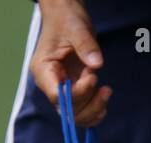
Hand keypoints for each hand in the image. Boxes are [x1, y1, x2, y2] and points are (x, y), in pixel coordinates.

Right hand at [31, 0, 111, 124]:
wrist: (67, 18)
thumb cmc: (67, 20)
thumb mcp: (76, 28)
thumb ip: (85, 45)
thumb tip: (96, 64)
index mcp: (43, 69)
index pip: (56, 94)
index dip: (76, 93)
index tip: (93, 78)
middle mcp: (50, 84)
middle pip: (67, 110)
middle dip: (89, 104)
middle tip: (105, 88)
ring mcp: (61, 89)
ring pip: (75, 115)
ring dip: (94, 109)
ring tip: (106, 91)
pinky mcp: (73, 91)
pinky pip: (82, 111)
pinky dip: (95, 112)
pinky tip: (104, 100)